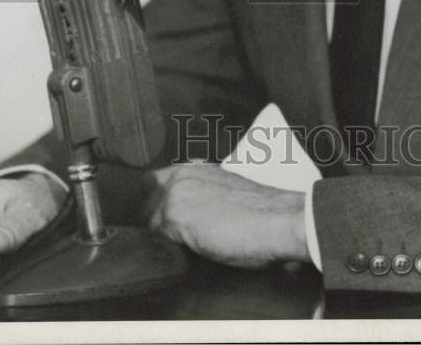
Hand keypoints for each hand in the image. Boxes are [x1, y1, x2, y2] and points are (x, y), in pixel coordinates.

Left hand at [144, 162, 308, 268]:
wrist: (276, 219)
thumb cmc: (262, 212)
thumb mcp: (227, 193)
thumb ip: (203, 196)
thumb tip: (194, 215)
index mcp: (194, 169)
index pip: (153, 182)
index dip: (156, 202)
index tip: (162, 218)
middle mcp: (180, 175)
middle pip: (145, 202)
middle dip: (155, 221)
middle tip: (176, 239)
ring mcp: (174, 194)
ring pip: (149, 223)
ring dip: (164, 237)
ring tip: (191, 247)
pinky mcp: (173, 216)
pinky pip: (158, 239)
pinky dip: (170, 249)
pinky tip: (192, 251)